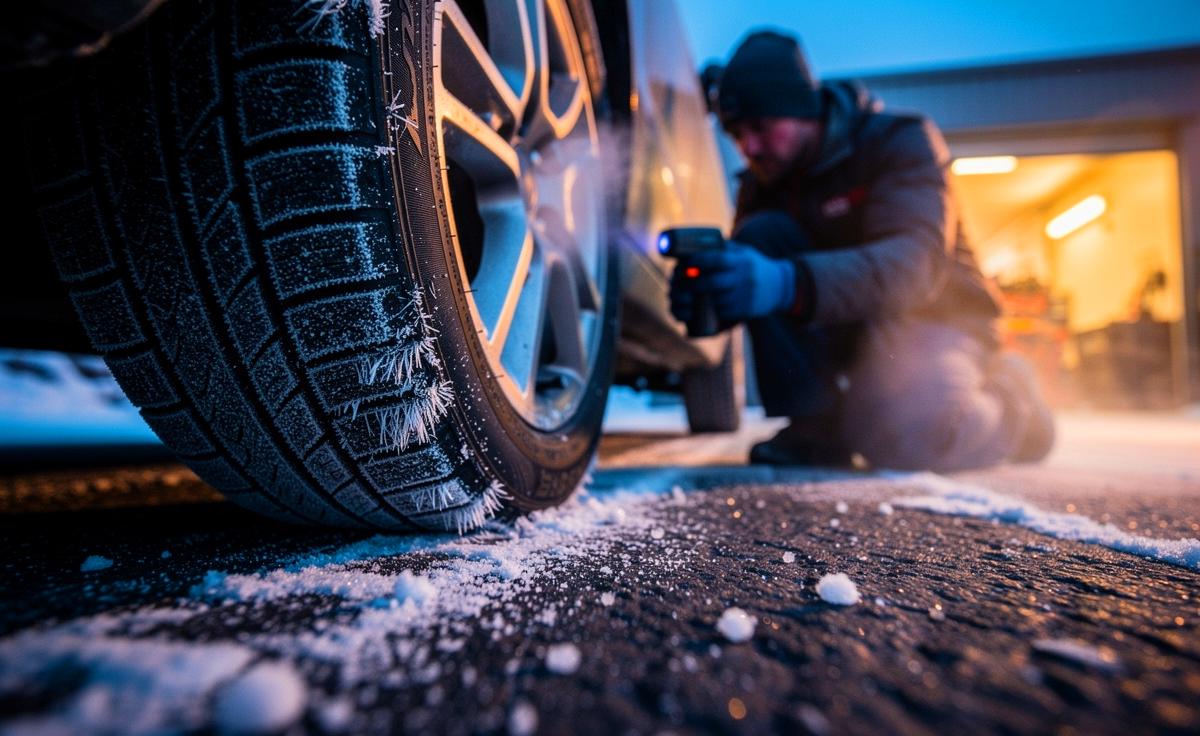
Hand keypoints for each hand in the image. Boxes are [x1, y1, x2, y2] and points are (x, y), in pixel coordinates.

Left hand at [669, 241, 796, 323]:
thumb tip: (694, 244)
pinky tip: (700, 306)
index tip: (684, 263)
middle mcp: (744, 278)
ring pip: (716, 300)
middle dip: (693, 284)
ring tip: (686, 295)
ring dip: (698, 299)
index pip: (717, 259)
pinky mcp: (745, 310)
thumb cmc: (754, 266)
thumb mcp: (743, 252)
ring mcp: (745, 296)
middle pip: (713, 283)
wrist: (780, 286)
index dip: (698, 261)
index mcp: (741, 261)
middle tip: (681, 283)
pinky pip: (723, 312)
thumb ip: (722, 248)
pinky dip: (709, 310)